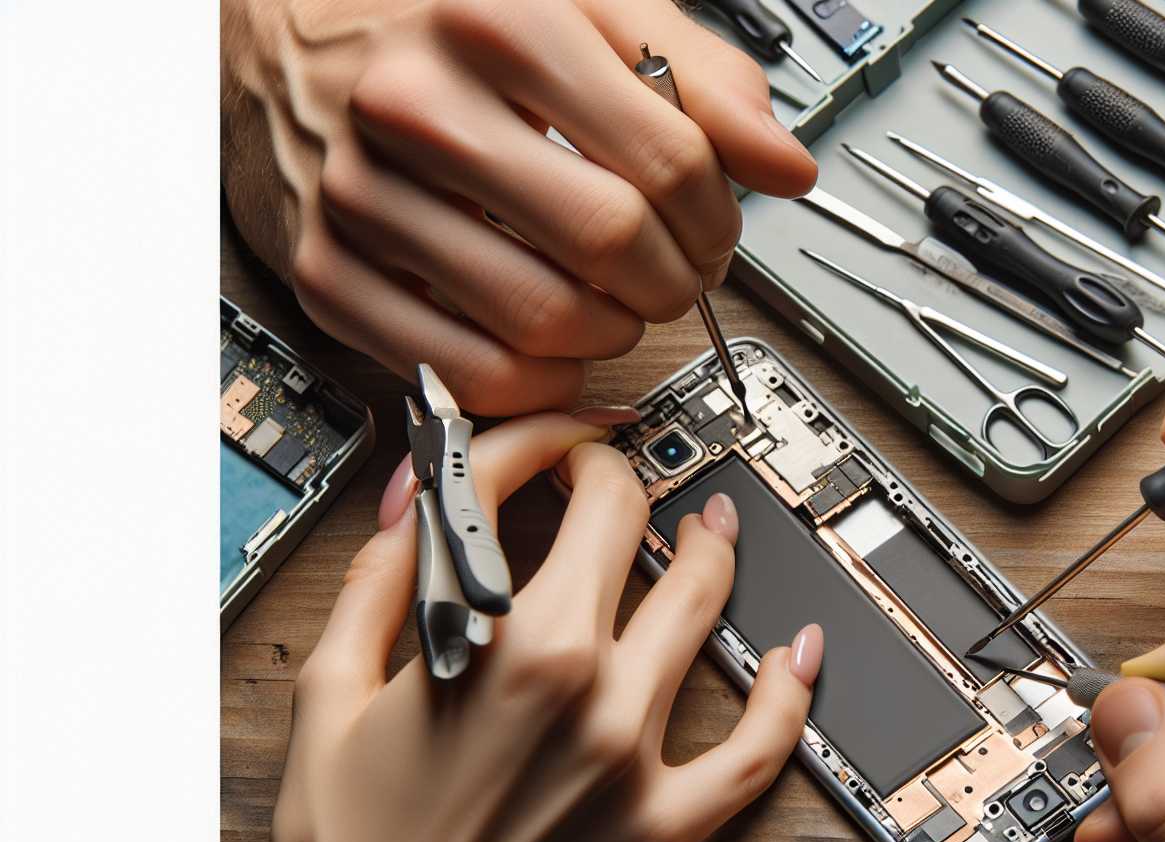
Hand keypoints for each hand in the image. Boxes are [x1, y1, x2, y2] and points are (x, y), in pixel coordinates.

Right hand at [221, 412, 823, 841]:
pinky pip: (756, 753)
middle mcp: (583, 689)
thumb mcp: (331, 690)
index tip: (547, 450)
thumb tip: (420, 498)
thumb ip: (384, 576)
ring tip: (713, 526)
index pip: (552, 495)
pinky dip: (788, 696)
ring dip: (712, 554)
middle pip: (634, 535)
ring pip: (703, 616)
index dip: (548, 448)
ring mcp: (632, 759)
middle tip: (610, 476)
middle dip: (622, 483)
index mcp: (502, 643)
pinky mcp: (661, 829)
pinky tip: (797, 653)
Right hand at [222, 0, 818, 414]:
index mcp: (497, 22)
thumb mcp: (583, 4)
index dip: (718, 216)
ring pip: (543, 320)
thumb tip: (784, 164)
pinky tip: (553, 342)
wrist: (277, 25)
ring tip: (615, 301)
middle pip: (611, 245)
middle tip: (676, 274)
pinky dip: (536, 379)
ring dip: (613, 332)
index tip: (718, 228)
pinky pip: (466, 372)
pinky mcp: (324, 272)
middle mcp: (416, 104)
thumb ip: (697, 75)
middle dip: (674, 280)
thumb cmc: (441, 17)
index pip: (667, 161)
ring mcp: (359, 194)